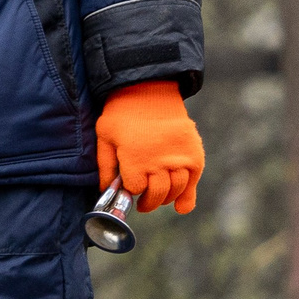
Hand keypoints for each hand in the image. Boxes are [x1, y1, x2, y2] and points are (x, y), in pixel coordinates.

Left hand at [96, 80, 203, 213]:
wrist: (150, 92)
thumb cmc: (122, 115)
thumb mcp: (104, 137)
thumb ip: (105, 166)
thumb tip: (105, 190)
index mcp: (135, 158)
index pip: (135, 188)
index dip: (131, 190)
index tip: (129, 189)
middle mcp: (159, 161)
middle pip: (157, 193)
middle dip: (148, 203)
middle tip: (143, 205)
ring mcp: (179, 158)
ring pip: (175, 189)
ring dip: (166, 199)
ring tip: (157, 199)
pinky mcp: (194, 153)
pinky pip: (193, 181)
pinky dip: (188, 197)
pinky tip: (181, 207)